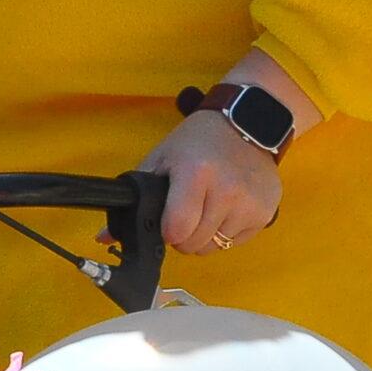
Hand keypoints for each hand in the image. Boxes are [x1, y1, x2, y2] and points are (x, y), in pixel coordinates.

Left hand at [132, 109, 281, 255]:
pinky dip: (226, 232)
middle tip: (186, 211)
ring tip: (206, 205)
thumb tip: (104, 238)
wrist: (247, 124)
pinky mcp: (266, 212)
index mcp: (195, 174)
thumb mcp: (161, 160)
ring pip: (216, 246)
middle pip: (194, 244)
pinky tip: (225, 207)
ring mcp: (250, 203)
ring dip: (205, 235)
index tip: (166, 220)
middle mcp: (227, 190)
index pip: (175, 231)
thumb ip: (135, 199)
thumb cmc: (197, 142)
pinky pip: (237, 242)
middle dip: (184, 235)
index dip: (166, 232)